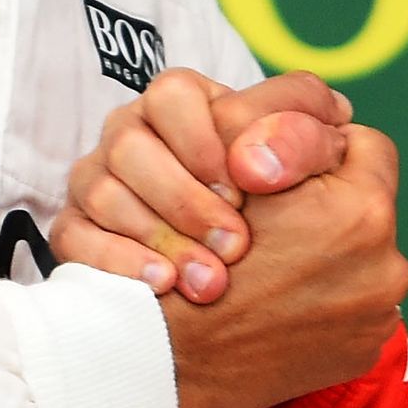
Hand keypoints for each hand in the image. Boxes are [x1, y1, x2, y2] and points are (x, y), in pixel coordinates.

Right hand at [50, 69, 350, 299]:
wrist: (226, 313)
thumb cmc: (279, 221)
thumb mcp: (303, 171)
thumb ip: (312, 135)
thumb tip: (334, 116)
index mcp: (183, 105)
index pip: (175, 94)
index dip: (210, 141)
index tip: (250, 187)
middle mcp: (132, 135)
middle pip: (129, 143)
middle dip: (188, 199)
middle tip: (238, 245)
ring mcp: (94, 182)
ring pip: (100, 188)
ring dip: (161, 235)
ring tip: (212, 282)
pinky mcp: (75, 231)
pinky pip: (73, 236)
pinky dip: (120, 262)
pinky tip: (165, 285)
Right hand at [160, 121, 407, 407]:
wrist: (169, 357)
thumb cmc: (195, 255)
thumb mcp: (237, 171)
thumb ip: (292, 136)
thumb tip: (334, 116)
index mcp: (363, 211)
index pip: (366, 147)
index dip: (322, 150)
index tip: (289, 166)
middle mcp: (387, 267)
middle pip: (366, 206)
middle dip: (328, 205)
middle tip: (280, 217)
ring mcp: (378, 316)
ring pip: (361, 257)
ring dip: (326, 255)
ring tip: (274, 264)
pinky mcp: (362, 352)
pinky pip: (352, 305)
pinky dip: (321, 299)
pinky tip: (279, 301)